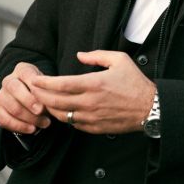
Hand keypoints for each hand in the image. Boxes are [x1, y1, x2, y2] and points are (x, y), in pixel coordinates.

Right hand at [0, 62, 51, 133]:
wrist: (31, 98)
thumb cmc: (42, 90)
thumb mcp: (47, 85)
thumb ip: (47, 90)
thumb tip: (51, 100)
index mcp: (22, 70)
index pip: (26, 74)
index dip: (34, 85)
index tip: (44, 96)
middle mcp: (8, 80)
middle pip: (14, 88)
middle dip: (29, 101)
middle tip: (41, 111)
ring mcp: (1, 95)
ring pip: (10, 106)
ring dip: (28, 117)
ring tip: (44, 123)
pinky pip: (4, 119)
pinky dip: (19, 126)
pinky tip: (32, 129)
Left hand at [29, 50, 155, 134]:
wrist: (149, 108)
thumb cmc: (135, 82)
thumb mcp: (120, 60)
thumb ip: (97, 56)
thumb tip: (79, 55)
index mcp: (94, 84)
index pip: (61, 85)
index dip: (44, 83)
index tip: (35, 80)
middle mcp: (90, 102)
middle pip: (55, 101)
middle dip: (40, 96)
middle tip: (33, 91)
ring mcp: (91, 117)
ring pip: (61, 115)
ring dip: (50, 108)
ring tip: (44, 101)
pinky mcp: (94, 128)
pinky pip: (73, 124)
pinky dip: (64, 117)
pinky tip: (63, 111)